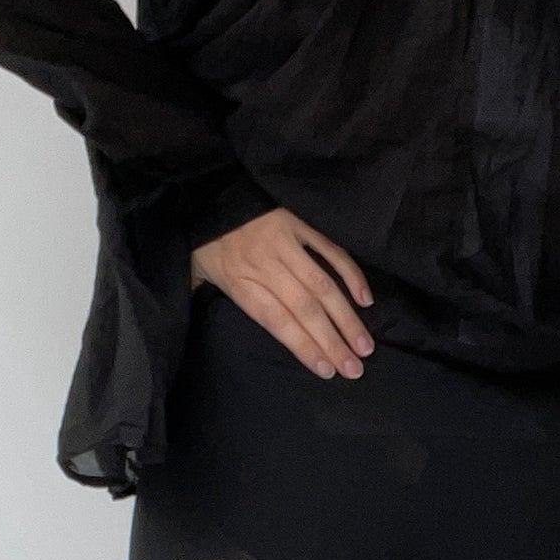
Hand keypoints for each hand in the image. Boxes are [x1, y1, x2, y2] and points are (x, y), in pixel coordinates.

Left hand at [191, 209, 374, 378]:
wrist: (205, 189)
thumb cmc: (202, 240)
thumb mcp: (194, 273)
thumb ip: (202, 298)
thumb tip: (200, 327)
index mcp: (239, 281)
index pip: (276, 321)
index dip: (303, 347)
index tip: (327, 370)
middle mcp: (264, 264)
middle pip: (304, 309)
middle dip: (333, 342)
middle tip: (356, 369)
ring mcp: (284, 242)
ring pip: (322, 285)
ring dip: (347, 318)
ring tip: (365, 345)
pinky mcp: (298, 223)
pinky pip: (330, 250)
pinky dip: (350, 274)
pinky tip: (364, 300)